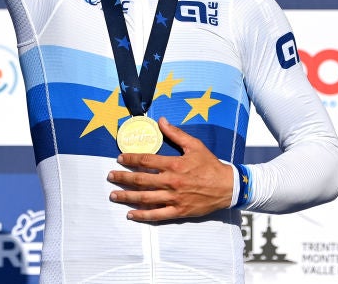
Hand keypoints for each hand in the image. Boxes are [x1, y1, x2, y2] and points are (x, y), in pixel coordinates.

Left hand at [107, 117, 234, 221]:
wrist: (227, 187)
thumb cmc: (210, 165)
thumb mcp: (195, 145)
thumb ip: (176, 134)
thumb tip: (161, 121)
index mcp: (174, 164)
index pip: (146, 161)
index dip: (131, 159)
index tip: (120, 159)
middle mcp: (171, 182)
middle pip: (141, 180)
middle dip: (123, 178)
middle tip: (110, 176)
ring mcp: (174, 198)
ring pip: (145, 198)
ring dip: (127, 197)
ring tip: (114, 195)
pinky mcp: (179, 211)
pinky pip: (157, 215)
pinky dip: (143, 216)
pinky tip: (130, 214)